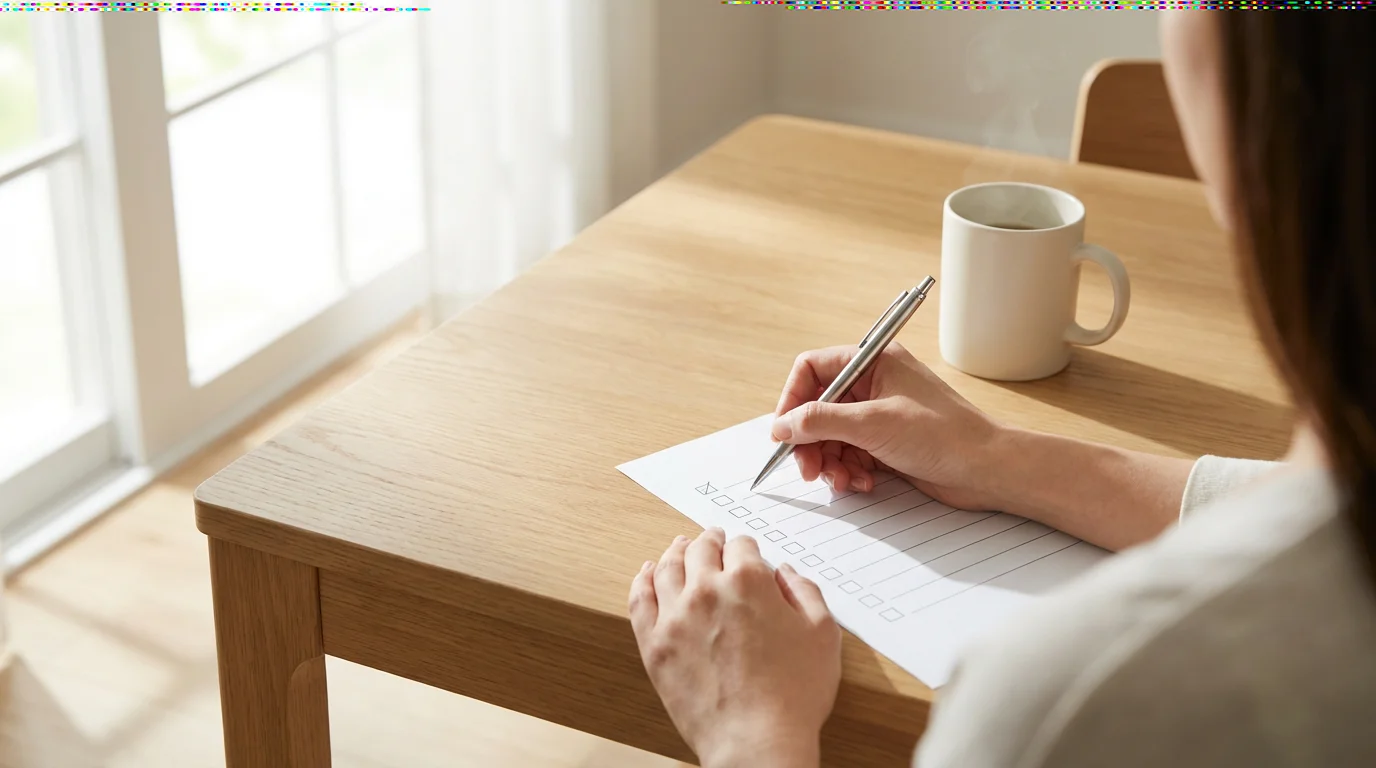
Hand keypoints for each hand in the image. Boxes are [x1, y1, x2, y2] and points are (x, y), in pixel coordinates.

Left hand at [629, 530, 839, 767]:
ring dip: (675, 552)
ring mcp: (675, 616)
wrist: (756, 741)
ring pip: (667, 568)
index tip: (745, 552)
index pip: (742, 546)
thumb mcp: (822, 635)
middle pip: (701, 549)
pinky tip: (646, 574)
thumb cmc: (794, 694)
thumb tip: (785, 573)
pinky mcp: (654, 645)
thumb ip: (805, 593)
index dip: (746, 547)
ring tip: (679, 548)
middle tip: (712, 539)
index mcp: (748, 581)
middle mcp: (706, 590)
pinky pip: (640, 600)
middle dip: (709, 540)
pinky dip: (642, 581)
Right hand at [772, 343, 1005, 509]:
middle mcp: (874, 384)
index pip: (813, 369)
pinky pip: (850, 455)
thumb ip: (820, 422)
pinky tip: (862, 484)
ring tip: (842, 481)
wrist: (987, 469)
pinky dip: (849, 472)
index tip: (783, 431)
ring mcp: (879, 415)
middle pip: (818, 408)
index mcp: (873, 362)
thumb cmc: (944, 435)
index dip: (792, 399)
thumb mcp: (872, 424)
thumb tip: (781, 425)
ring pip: (831, 436)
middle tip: (809, 469)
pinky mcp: (886, 443)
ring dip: (830, 462)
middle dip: (810, 441)